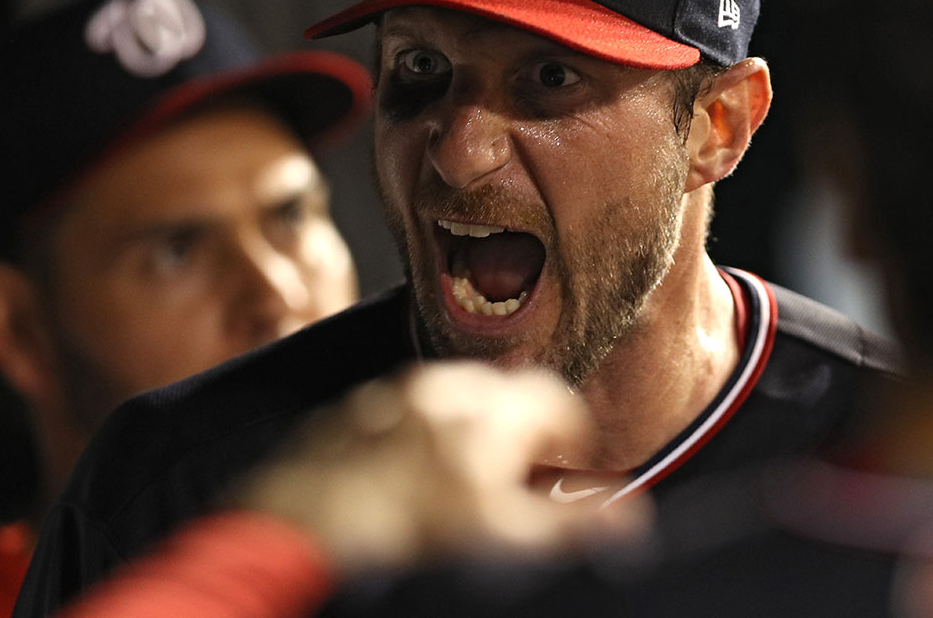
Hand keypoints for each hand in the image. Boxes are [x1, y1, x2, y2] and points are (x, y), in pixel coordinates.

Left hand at [233, 361, 648, 573]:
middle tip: (519, 470)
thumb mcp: (503, 538)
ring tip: (461, 477)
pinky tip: (402, 481)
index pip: (554, 397)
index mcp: (489, 414)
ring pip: (443, 402)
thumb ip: (571, 526)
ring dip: (463, 428)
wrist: (304, 533)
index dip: (571, 428)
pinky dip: (410, 438)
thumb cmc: (407, 535)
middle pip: (500, 394)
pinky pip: (393, 417)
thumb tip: (628, 522)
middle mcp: (439, 393)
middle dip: (517, 426)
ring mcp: (387, 401)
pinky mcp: (346, 419)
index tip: (572, 455)